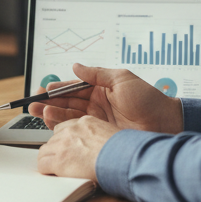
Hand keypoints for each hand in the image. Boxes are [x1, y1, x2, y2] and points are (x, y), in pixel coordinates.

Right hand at [29, 62, 182, 134]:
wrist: (167, 124)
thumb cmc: (149, 99)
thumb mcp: (122, 79)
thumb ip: (96, 74)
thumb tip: (76, 66)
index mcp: (101, 88)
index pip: (74, 87)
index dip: (58, 89)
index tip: (44, 90)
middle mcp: (97, 104)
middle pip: (68, 103)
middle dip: (50, 103)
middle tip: (34, 104)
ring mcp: (98, 120)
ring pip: (70, 117)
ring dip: (54, 114)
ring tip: (40, 113)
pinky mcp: (101, 135)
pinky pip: (79, 130)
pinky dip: (65, 128)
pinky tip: (54, 125)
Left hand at [36, 115, 119, 181]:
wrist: (124, 159)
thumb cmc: (125, 152)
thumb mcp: (113, 136)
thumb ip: (102, 138)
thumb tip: (102, 148)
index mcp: (86, 122)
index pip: (66, 127)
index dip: (65, 140)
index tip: (68, 148)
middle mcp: (72, 130)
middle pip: (53, 138)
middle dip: (56, 150)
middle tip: (63, 161)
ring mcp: (64, 144)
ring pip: (45, 150)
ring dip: (50, 159)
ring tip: (56, 169)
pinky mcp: (59, 159)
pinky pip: (42, 164)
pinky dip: (46, 170)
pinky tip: (53, 174)